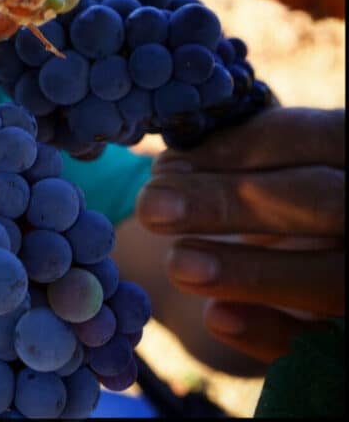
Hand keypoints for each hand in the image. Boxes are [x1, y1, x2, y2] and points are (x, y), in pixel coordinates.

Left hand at [136, 107, 344, 362]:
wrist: (298, 266)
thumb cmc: (276, 198)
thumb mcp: (264, 167)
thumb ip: (233, 157)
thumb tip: (171, 170)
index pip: (316, 138)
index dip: (242, 149)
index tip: (164, 166)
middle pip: (322, 201)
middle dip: (232, 202)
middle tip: (151, 207)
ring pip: (333, 278)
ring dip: (250, 272)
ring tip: (176, 263)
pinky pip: (326, 343)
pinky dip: (274, 333)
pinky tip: (216, 319)